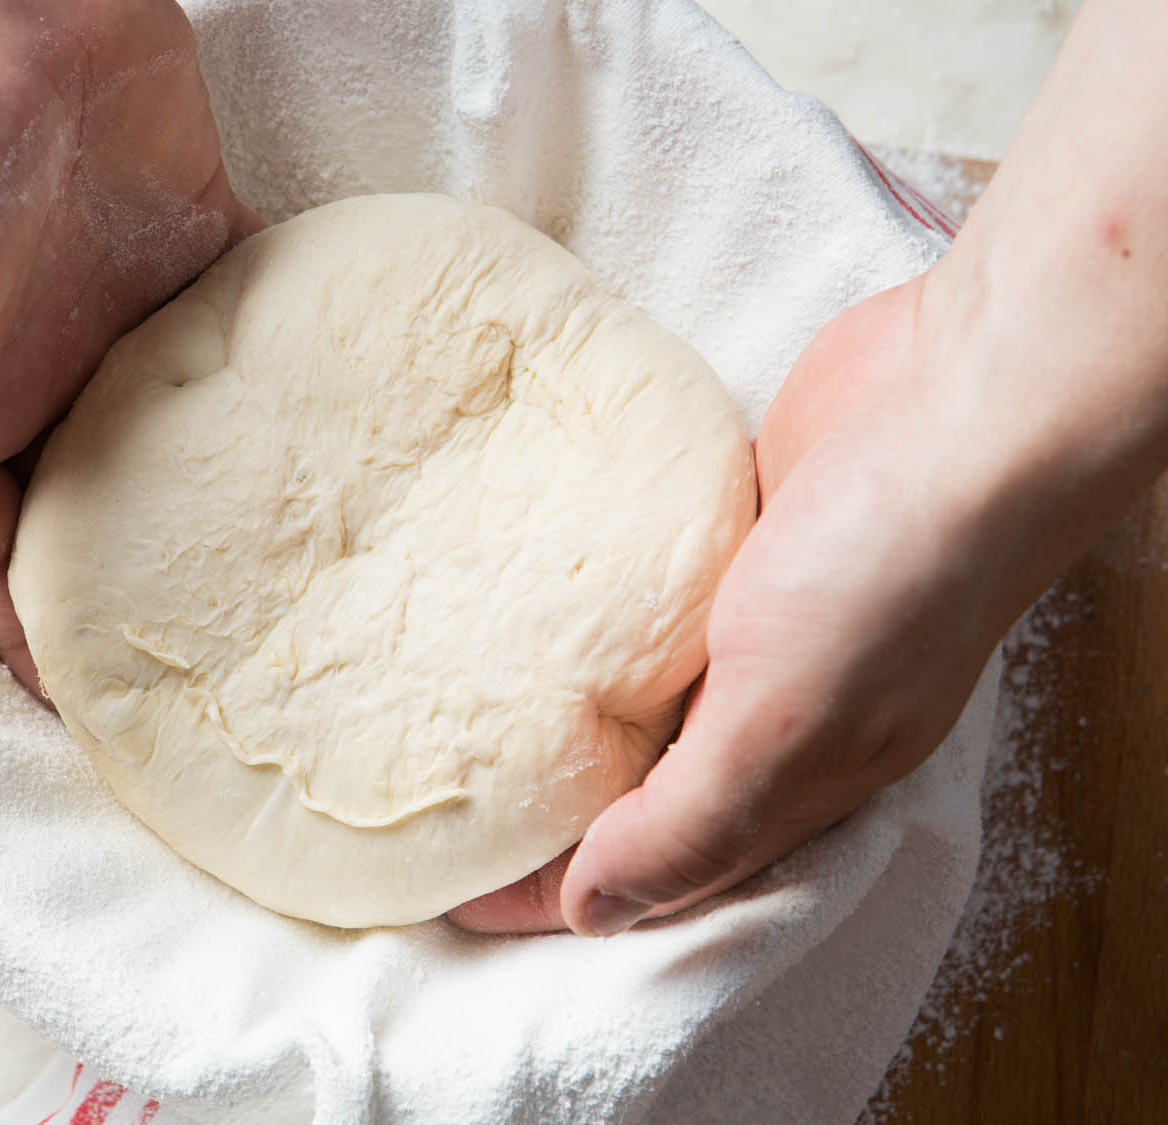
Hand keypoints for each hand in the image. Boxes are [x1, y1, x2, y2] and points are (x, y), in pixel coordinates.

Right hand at [0, 0, 259, 686]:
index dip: (44, 656)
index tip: (118, 739)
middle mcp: (43, 392)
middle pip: (99, 531)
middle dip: (155, 611)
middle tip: (239, 699)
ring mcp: (127, 335)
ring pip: (182, 460)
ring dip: (234, 527)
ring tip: (309, 618)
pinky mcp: (201, 267)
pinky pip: (248, 360)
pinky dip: (293, 411)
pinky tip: (351, 476)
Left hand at [453, 0, 1167, 936]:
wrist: (964, 394)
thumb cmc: (891, 568)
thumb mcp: (787, 718)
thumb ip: (693, 819)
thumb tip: (597, 911)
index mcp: (792, 784)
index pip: (653, 867)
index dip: (553, 891)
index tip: (455, 887)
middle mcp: (769, 717)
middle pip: (637, 793)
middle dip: (546, 814)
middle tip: (441, 807)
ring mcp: (751, 627)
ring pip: (637, 698)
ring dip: (558, 716)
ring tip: (458, 719)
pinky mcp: (733, 545)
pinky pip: (642, 605)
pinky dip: (585, 622)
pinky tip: (521, 612)